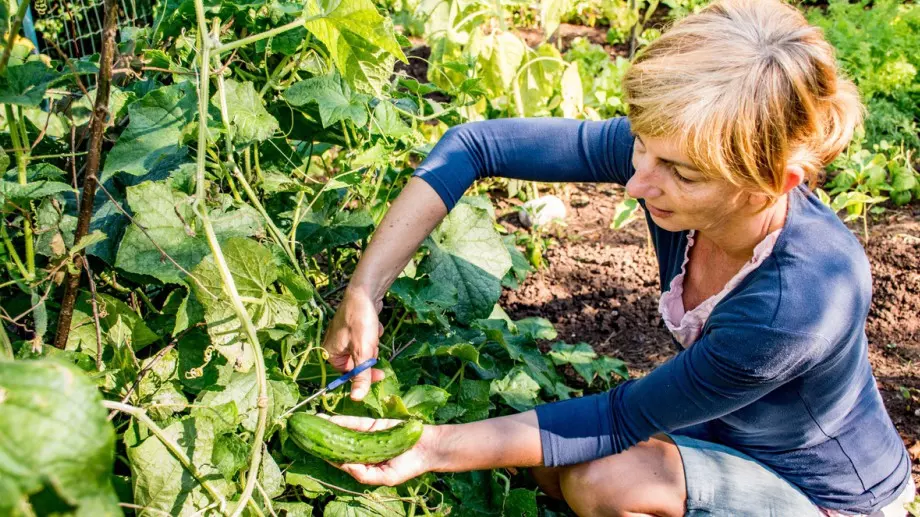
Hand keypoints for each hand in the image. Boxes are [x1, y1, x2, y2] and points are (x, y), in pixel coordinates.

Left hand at [321, 415, 440, 485]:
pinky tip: (329, 419)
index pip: (341, 462)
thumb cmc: (408, 466)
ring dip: (328, 427)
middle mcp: (362, 451)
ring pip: (344, 432)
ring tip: (312, 422)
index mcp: (364, 466)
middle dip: (323, 440)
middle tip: (305, 434)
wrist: (427, 448)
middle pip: (339, 445)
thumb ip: (364, 474)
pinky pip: (355, 423)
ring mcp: (367, 437)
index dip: (326, 457)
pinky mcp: (373, 424)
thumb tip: (343, 466)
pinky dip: (342, 421)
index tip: (311, 451)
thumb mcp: (386, 478)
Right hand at [322, 288, 385, 400]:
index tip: (380, 374)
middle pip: (357, 363)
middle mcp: (334, 346)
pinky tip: (373, 325)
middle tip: (373, 344)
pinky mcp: (353, 329)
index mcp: (329, 354)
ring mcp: (344, 337)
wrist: (365, 292)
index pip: (348, 375)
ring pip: (364, 351)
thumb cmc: (360, 321)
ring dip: (372, 344)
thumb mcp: (363, 351)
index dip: (365, 375)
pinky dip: (372, 335)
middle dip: (369, 355)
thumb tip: (357, 399)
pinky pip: (366, 340)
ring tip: (372, 332)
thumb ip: (361, 375)